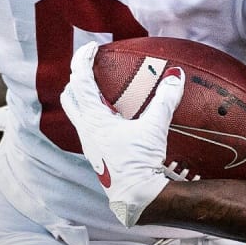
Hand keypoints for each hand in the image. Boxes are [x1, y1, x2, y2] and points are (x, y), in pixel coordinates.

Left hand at [59, 41, 183, 227]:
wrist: (137, 198)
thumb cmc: (140, 163)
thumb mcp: (154, 128)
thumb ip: (165, 100)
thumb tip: (176, 76)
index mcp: (93, 119)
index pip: (80, 81)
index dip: (83, 59)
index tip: (92, 46)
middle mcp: (85, 130)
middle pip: (69, 96)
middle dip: (77, 79)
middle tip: (92, 67)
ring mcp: (89, 144)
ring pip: (77, 113)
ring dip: (83, 98)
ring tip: (101, 89)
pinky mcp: (97, 154)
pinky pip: (89, 127)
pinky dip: (95, 115)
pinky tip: (114, 117)